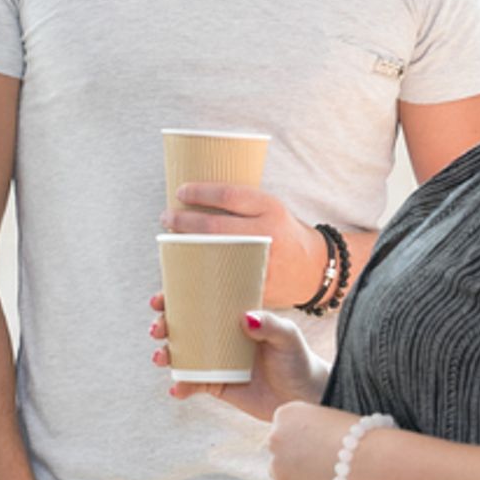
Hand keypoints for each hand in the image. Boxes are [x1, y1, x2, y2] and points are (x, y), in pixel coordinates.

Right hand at [149, 296, 328, 420]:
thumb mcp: (288, 337)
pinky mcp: (217, 386)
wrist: (305, 397)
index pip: (200, 302)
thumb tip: (245, 317)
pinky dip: (181, 387)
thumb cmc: (299, 360)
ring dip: (165, 355)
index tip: (160, 299)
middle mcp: (220, 337)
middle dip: (163, 325)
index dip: (175, 298)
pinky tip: (177, 390)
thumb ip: (270, 325)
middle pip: (182, 327)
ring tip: (162, 358)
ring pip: (181, 355)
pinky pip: (192, 385)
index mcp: (233, 317)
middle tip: (158, 329)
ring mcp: (216, 362)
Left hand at [161, 183, 322, 307]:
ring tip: (168, 240)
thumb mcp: (270, 209)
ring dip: (183, 248)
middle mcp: (268, 235)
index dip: (200, 192)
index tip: (180, 191)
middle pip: (215, 227)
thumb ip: (241, 205)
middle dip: (183, 221)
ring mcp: (261, 263)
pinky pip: (220, 280)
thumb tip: (192, 196)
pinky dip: (196, 276)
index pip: (230, 195)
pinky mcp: (256, 288)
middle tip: (166, 217)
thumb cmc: (282, 233)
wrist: (313, 269)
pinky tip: (180, 270)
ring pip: (213, 256)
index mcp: (271, 208)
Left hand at [267, 402, 359, 479]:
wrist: (369, 462)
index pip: (285, 427)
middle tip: (319, 463)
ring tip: (323, 476)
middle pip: (279, 449)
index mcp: (286, 413)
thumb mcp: (328, 418)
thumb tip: (303, 444)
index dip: (303, 437)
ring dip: (295, 475)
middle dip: (294, 456)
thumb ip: (308, 427)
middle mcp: (274, 437)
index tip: (320, 443)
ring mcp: (276, 465)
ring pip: (280, 472)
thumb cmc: (357, 436)